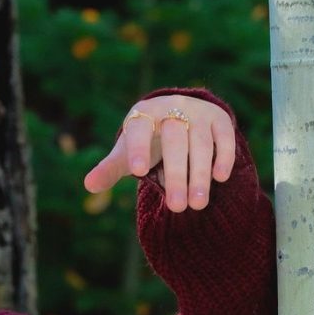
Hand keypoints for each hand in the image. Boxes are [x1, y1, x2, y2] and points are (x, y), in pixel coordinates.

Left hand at [83, 94, 235, 211]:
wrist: (178, 116)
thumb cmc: (146, 141)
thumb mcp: (127, 153)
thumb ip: (109, 169)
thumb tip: (89, 185)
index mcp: (142, 114)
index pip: (138, 130)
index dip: (138, 149)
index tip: (138, 172)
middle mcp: (171, 107)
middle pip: (175, 141)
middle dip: (176, 175)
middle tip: (176, 207)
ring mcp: (197, 111)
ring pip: (200, 142)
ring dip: (199, 174)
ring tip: (197, 204)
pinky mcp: (219, 118)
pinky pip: (224, 136)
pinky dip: (223, 156)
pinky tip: (220, 179)